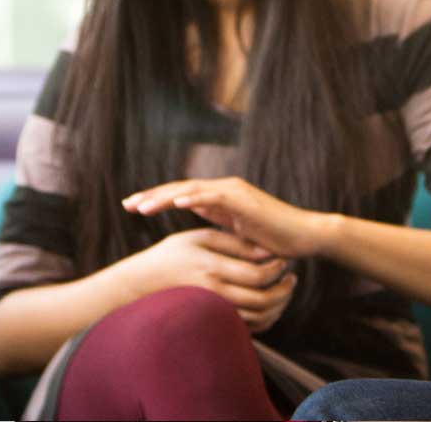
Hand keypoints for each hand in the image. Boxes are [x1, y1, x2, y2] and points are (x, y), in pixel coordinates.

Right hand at [114, 227, 298, 332]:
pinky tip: (268, 303)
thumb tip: (266, 249)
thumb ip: (232, 242)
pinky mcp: (213, 322)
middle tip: (292, 278)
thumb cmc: (171, 254)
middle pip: (263, 300)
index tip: (283, 259)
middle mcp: (214, 294)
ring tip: (284, 290)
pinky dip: (264, 319)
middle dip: (283, 290)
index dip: (277, 268)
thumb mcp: (198, 238)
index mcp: (211, 268)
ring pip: (258, 318)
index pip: (257, 275)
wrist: (142, 284)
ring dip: (278, 305)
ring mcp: (213, 311)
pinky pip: (248, 328)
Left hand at [124, 177, 332, 258]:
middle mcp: (223, 190)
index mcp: (219, 199)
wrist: (304, 236)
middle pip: (179, 189)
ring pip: (191, 190)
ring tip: (141, 205)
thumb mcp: (237, 235)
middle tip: (126, 204)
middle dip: (151, 196)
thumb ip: (217, 224)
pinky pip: (213, 196)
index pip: (180, 196)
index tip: (132, 208)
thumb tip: (195, 224)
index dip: (156, 201)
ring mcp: (233, 192)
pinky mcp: (243, 199)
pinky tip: (175, 202)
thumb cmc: (274, 241)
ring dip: (164, 197)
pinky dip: (193, 197)